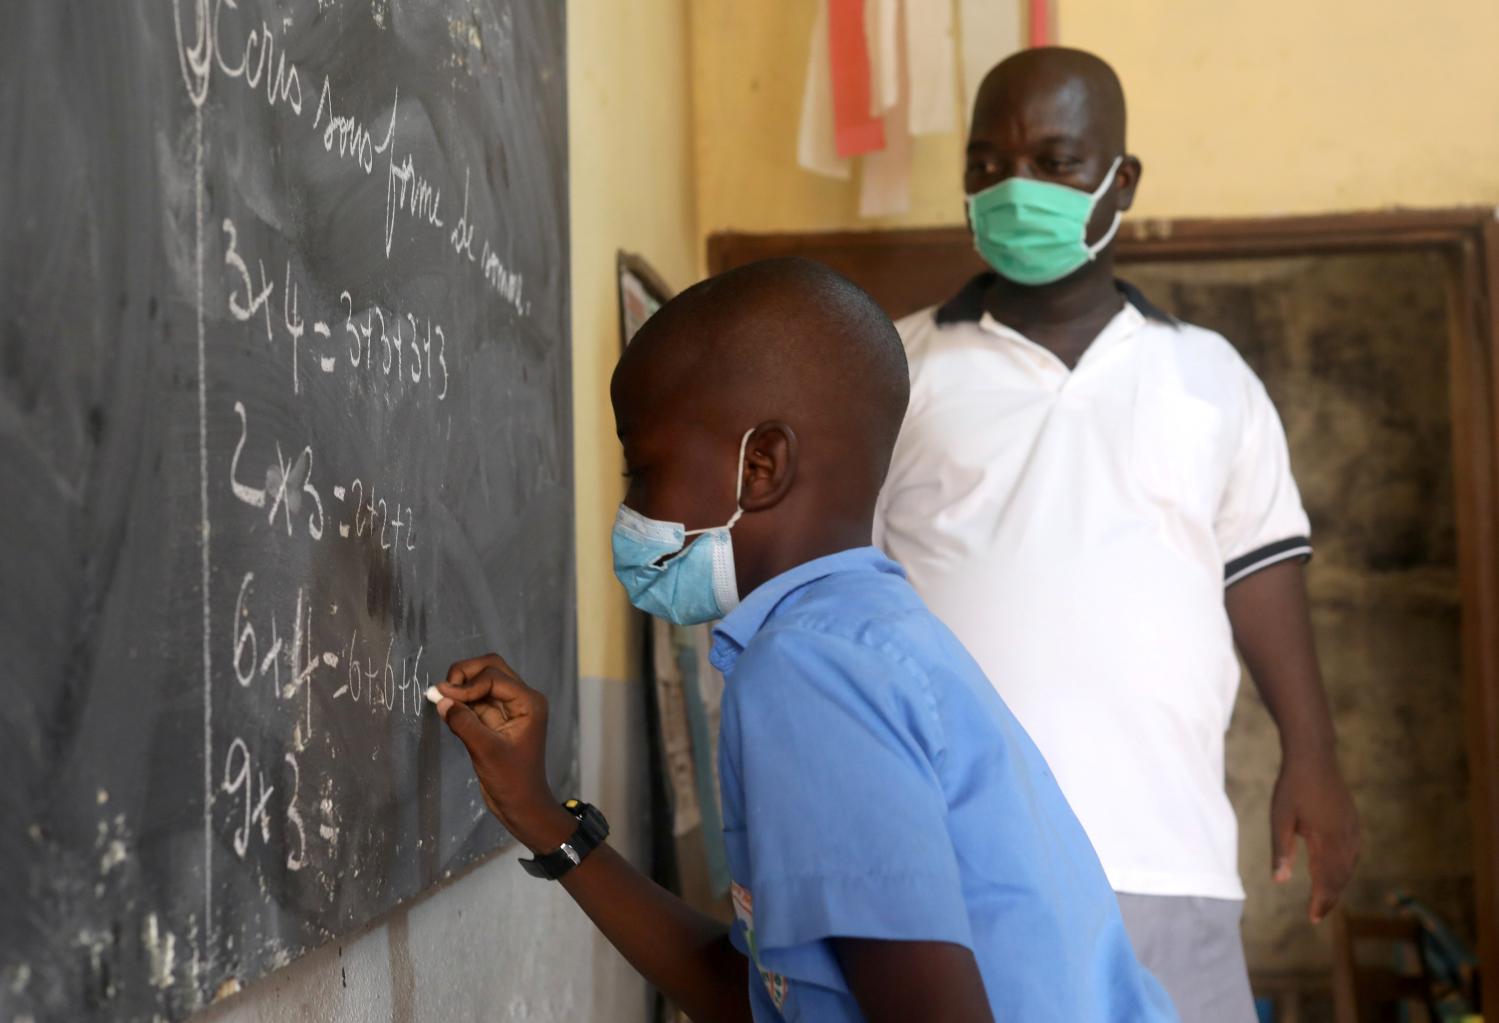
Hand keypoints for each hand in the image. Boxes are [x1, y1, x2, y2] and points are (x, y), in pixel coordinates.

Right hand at [437, 653, 572, 851]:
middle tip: (443, 691)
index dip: (467, 684)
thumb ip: (463, 723)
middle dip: (465, 674)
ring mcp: (510, 708)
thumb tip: (441, 699)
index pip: (493, 677)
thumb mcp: (485, 751)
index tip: (444, 698)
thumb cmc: (510, 780)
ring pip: (483, 681)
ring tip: (443, 700)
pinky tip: (449, 709)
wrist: (521, 804)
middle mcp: (522, 698)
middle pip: (491, 668)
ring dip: (462, 687)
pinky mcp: (498, 719)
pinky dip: (463, 700)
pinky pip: (478, 699)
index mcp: (528, 702)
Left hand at [1270, 750, 1359, 922]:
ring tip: (1325, 899)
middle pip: (1340, 878)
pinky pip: (1353, 854)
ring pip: (1349, 867)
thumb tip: (1280, 882)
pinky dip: (1344, 869)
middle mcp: (1345, 838)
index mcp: (1326, 839)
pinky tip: (1336, 873)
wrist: (1314, 757)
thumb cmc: (1292, 787)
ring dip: (1338, 885)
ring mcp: (1353, 830)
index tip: (1313, 919)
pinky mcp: (1354, 823)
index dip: (1321, 902)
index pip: (1326, 880)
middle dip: (1330, 898)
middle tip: (1317, 915)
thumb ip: (1282, 851)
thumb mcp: (1280, 818)